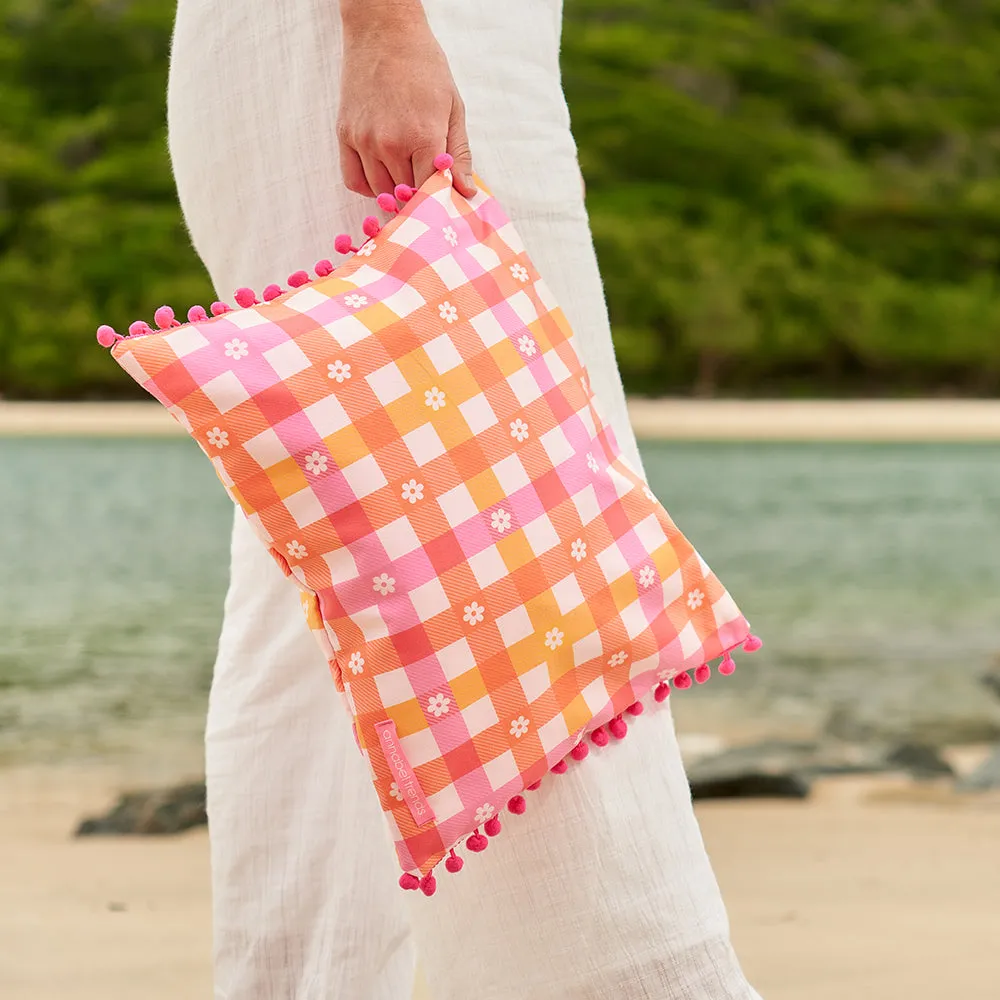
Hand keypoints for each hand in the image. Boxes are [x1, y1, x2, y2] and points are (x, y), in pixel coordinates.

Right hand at [337, 3, 475, 198]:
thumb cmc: (424, 68)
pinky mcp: (345, 136)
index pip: (431, 191)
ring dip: (393, 192)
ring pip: (380, 192)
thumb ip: (459, 154)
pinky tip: (382, 175)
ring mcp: (364, 141)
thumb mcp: (453, 108)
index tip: (443, 197)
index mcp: (423, 137)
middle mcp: (390, 143)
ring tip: (404, 174)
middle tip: (424, 184)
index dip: (438, 198)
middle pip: (405, 194)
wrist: (384, 33)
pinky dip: (368, 186)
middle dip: (417, 194)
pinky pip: (354, 181)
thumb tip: (467, 192)